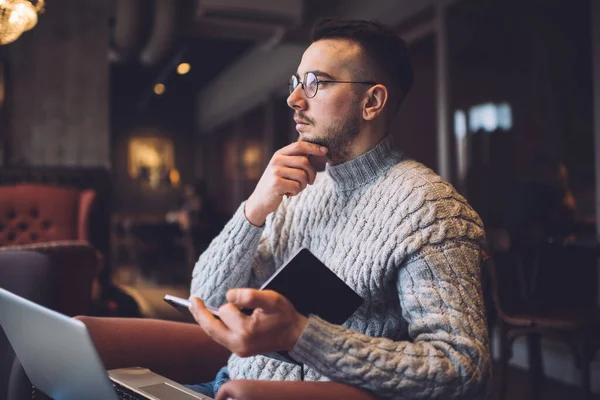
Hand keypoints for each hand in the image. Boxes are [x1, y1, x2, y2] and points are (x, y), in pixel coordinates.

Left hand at [189, 289, 307, 356]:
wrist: (294, 334)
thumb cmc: (284, 316)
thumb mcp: (271, 300)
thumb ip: (250, 296)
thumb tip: (229, 296)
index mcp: (247, 330)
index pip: (225, 311)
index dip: (231, 301)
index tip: (236, 298)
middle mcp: (239, 344)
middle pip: (211, 328)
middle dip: (200, 313)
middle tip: (191, 300)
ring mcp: (238, 350)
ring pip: (213, 334)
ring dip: (205, 320)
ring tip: (195, 307)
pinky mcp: (239, 351)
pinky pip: (220, 338)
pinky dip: (213, 327)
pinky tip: (209, 318)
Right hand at [245, 142, 327, 225]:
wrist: (260, 199)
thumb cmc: (278, 183)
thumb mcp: (284, 167)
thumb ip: (297, 159)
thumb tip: (320, 151)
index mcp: (279, 154)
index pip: (299, 146)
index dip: (314, 147)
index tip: (325, 151)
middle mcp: (276, 160)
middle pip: (304, 162)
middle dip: (312, 174)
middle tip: (310, 182)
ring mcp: (275, 172)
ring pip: (302, 176)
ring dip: (303, 185)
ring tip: (296, 188)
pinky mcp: (276, 184)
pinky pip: (297, 186)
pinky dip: (296, 192)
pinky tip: (289, 194)